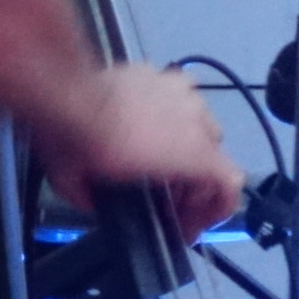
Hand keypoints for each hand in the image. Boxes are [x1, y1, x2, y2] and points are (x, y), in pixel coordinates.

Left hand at [45, 61, 244, 238]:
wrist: (67, 93)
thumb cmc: (82, 147)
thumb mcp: (87, 194)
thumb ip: (109, 205)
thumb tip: (100, 204)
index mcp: (192, 154)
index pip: (231, 184)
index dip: (216, 209)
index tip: (190, 224)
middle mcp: (198, 121)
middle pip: (214, 156)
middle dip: (195, 178)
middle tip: (166, 194)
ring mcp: (183, 93)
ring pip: (201, 123)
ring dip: (186, 142)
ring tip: (155, 152)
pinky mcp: (163, 74)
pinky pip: (179, 97)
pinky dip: (169, 112)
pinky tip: (143, 119)